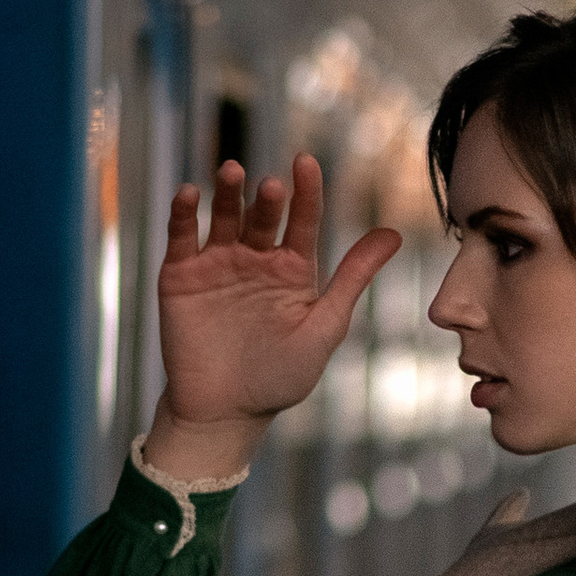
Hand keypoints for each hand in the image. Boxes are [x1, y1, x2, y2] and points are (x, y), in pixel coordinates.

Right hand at [143, 156, 398, 479]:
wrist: (226, 412)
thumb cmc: (281, 376)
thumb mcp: (324, 325)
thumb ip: (353, 277)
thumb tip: (394, 232)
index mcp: (294, 269)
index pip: (303, 220)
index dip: (306, 191)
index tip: (307, 163)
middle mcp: (256, 259)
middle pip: (262, 216)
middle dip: (267, 199)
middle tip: (272, 186)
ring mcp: (218, 264)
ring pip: (223, 217)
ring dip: (227, 194)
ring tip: (233, 172)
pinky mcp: (181, 275)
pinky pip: (182, 237)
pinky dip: (183, 214)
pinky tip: (188, 194)